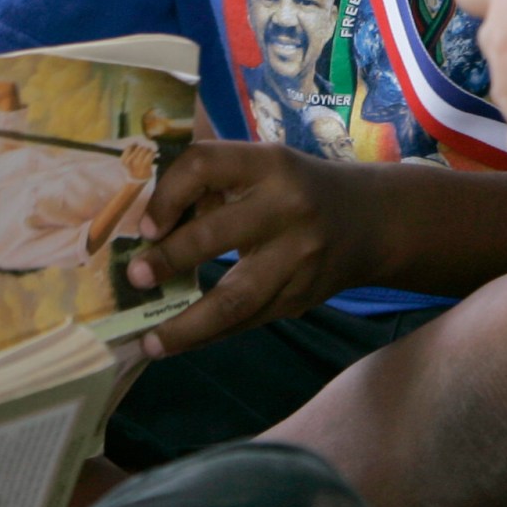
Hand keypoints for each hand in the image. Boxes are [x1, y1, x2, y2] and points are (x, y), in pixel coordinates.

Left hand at [122, 142, 381, 357]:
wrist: (371, 221)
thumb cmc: (296, 188)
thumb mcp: (263, 167)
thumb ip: (214, 186)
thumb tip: (146, 229)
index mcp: (269, 163)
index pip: (204, 166)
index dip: (167, 193)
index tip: (146, 225)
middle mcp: (287, 207)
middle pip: (216, 234)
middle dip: (170, 259)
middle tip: (134, 279)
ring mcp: (299, 257)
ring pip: (236, 297)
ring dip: (187, 325)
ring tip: (151, 342)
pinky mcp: (301, 297)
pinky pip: (248, 321)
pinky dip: (209, 335)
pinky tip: (179, 342)